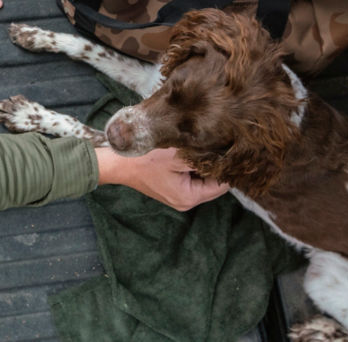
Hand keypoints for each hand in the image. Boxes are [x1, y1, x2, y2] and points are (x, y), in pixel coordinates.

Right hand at [96, 147, 228, 210]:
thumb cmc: (145, 159)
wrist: (118, 163)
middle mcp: (185, 202)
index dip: (226, 167)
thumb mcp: (177, 156)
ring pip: (201, 180)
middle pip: (212, 184)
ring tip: (199, 148)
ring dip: (202, 166)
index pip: (221, 185)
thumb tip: (226, 156)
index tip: (228, 149)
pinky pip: (189, 179)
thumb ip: (203, 158)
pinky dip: (191, 168)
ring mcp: (177, 197)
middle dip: (213, 166)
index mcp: (189, 197)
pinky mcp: (171, 189)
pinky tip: (187, 154)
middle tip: (214, 145)